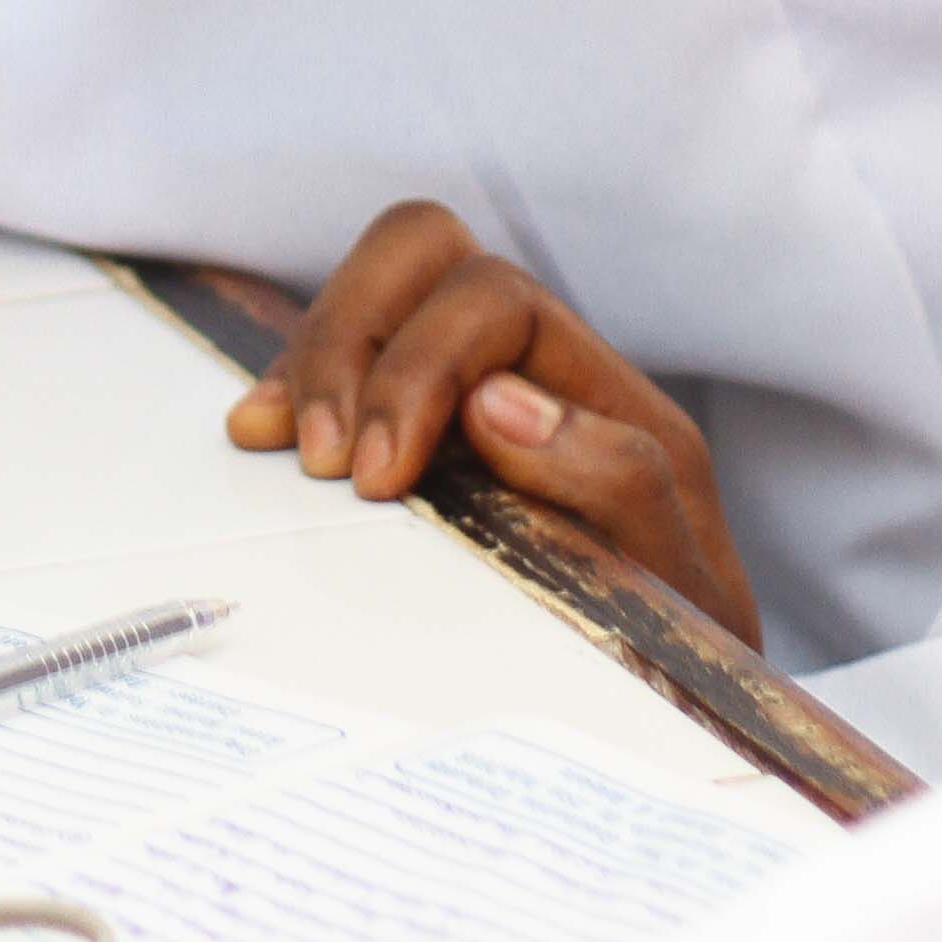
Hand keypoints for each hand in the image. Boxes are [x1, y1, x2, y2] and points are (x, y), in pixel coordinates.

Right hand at [225, 203, 758, 642]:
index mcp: (606, 390)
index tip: (378, 475)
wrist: (676, 693)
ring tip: (288, 447)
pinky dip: (295, 379)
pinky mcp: (416, 425)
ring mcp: (469, 385)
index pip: (496, 299)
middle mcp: (536, 362)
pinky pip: (345, 355)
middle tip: (326, 456)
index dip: (419, 367)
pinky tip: (262, 432)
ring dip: (319, 353)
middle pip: (425, 249)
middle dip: (353, 335)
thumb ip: (616, 483)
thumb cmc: (679, 641)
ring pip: (380, 281)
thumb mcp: (675, 583)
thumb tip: (498, 400)